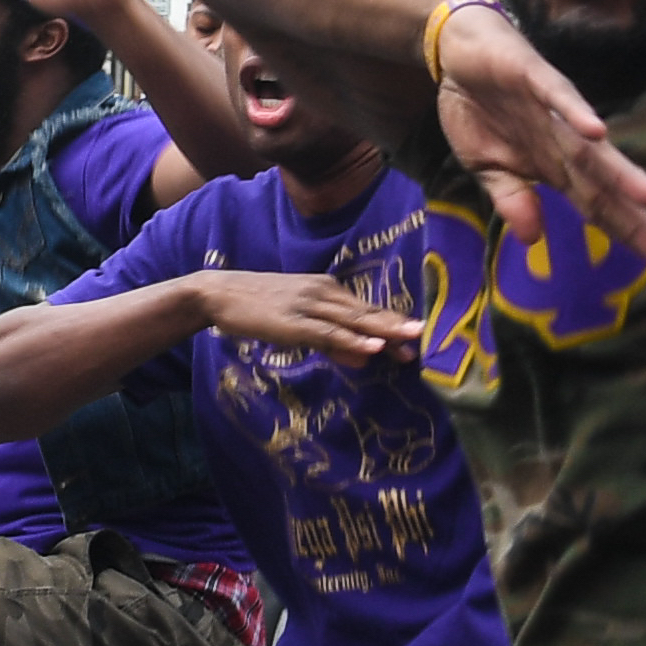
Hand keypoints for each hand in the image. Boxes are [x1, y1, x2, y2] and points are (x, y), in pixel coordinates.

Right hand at [184, 269, 422, 369]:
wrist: (220, 292)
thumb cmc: (258, 306)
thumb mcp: (297, 320)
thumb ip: (329, 338)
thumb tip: (359, 356)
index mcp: (326, 289)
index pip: (366, 308)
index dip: (392, 322)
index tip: (417, 334)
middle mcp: (322, 293)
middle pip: (367, 312)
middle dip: (396, 326)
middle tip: (425, 335)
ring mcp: (309, 306)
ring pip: (353, 320)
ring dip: (384, 330)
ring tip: (411, 339)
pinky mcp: (294, 322)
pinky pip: (328, 332)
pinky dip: (352, 339)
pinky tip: (371, 346)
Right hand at [432, 0, 645, 266]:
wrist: (457, 50)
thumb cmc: (480, 109)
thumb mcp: (485, 167)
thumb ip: (511, 199)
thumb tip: (532, 238)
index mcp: (555, 166)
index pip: (597, 205)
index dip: (626, 231)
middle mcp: (564, 141)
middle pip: (605, 184)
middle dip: (636, 216)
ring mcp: (552, 109)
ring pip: (591, 147)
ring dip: (620, 172)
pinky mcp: (533, 76)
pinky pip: (557, 95)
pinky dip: (575, 112)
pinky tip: (596, 131)